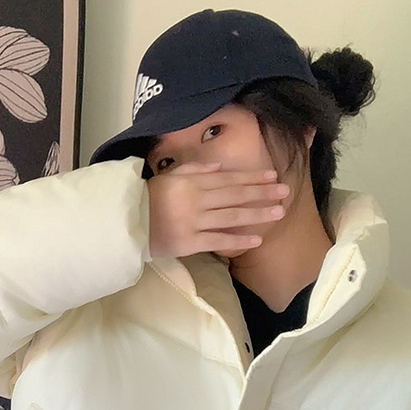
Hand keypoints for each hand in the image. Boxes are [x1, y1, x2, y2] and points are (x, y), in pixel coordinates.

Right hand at [147, 162, 288, 258]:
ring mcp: (194, 221)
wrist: (125, 223)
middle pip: (235, 195)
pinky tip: (256, 239)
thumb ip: (193, 169)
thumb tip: (219, 167)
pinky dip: (238, 240)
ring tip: (278, 213)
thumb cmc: (146, 199)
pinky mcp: (189, 242)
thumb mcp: (168, 176)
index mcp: (191, 182)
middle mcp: (196, 199)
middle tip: (285, 192)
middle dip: (262, 193)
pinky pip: (218, 240)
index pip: (228, 178)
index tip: (272, 176)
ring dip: (257, 213)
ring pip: (232, 216)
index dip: (251, 177)